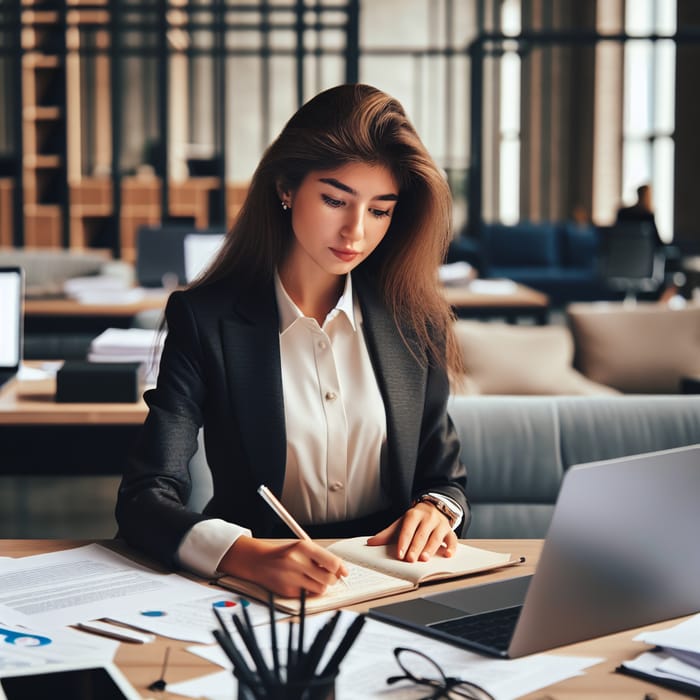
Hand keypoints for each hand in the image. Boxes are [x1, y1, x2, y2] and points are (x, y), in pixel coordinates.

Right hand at [218, 536, 348, 597]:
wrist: (260, 562)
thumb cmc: (286, 554)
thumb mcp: (303, 548)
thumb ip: (322, 557)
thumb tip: (342, 571)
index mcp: (303, 548)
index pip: (332, 562)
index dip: (340, 569)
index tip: (343, 571)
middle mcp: (297, 562)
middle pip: (329, 578)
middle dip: (332, 579)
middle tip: (328, 575)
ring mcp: (292, 578)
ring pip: (321, 589)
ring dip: (321, 585)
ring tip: (313, 578)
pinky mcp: (288, 591)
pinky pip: (309, 596)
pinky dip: (310, 591)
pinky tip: (303, 583)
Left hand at [366, 502, 456, 562]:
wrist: (434, 507)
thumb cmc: (415, 519)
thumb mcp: (401, 522)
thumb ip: (387, 533)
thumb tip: (371, 542)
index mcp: (413, 515)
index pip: (407, 529)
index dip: (403, 542)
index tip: (399, 554)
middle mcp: (428, 518)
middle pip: (421, 534)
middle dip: (415, 547)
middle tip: (410, 559)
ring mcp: (440, 524)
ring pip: (435, 537)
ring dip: (430, 548)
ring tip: (424, 558)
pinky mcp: (449, 530)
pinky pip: (452, 539)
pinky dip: (451, 547)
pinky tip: (448, 555)